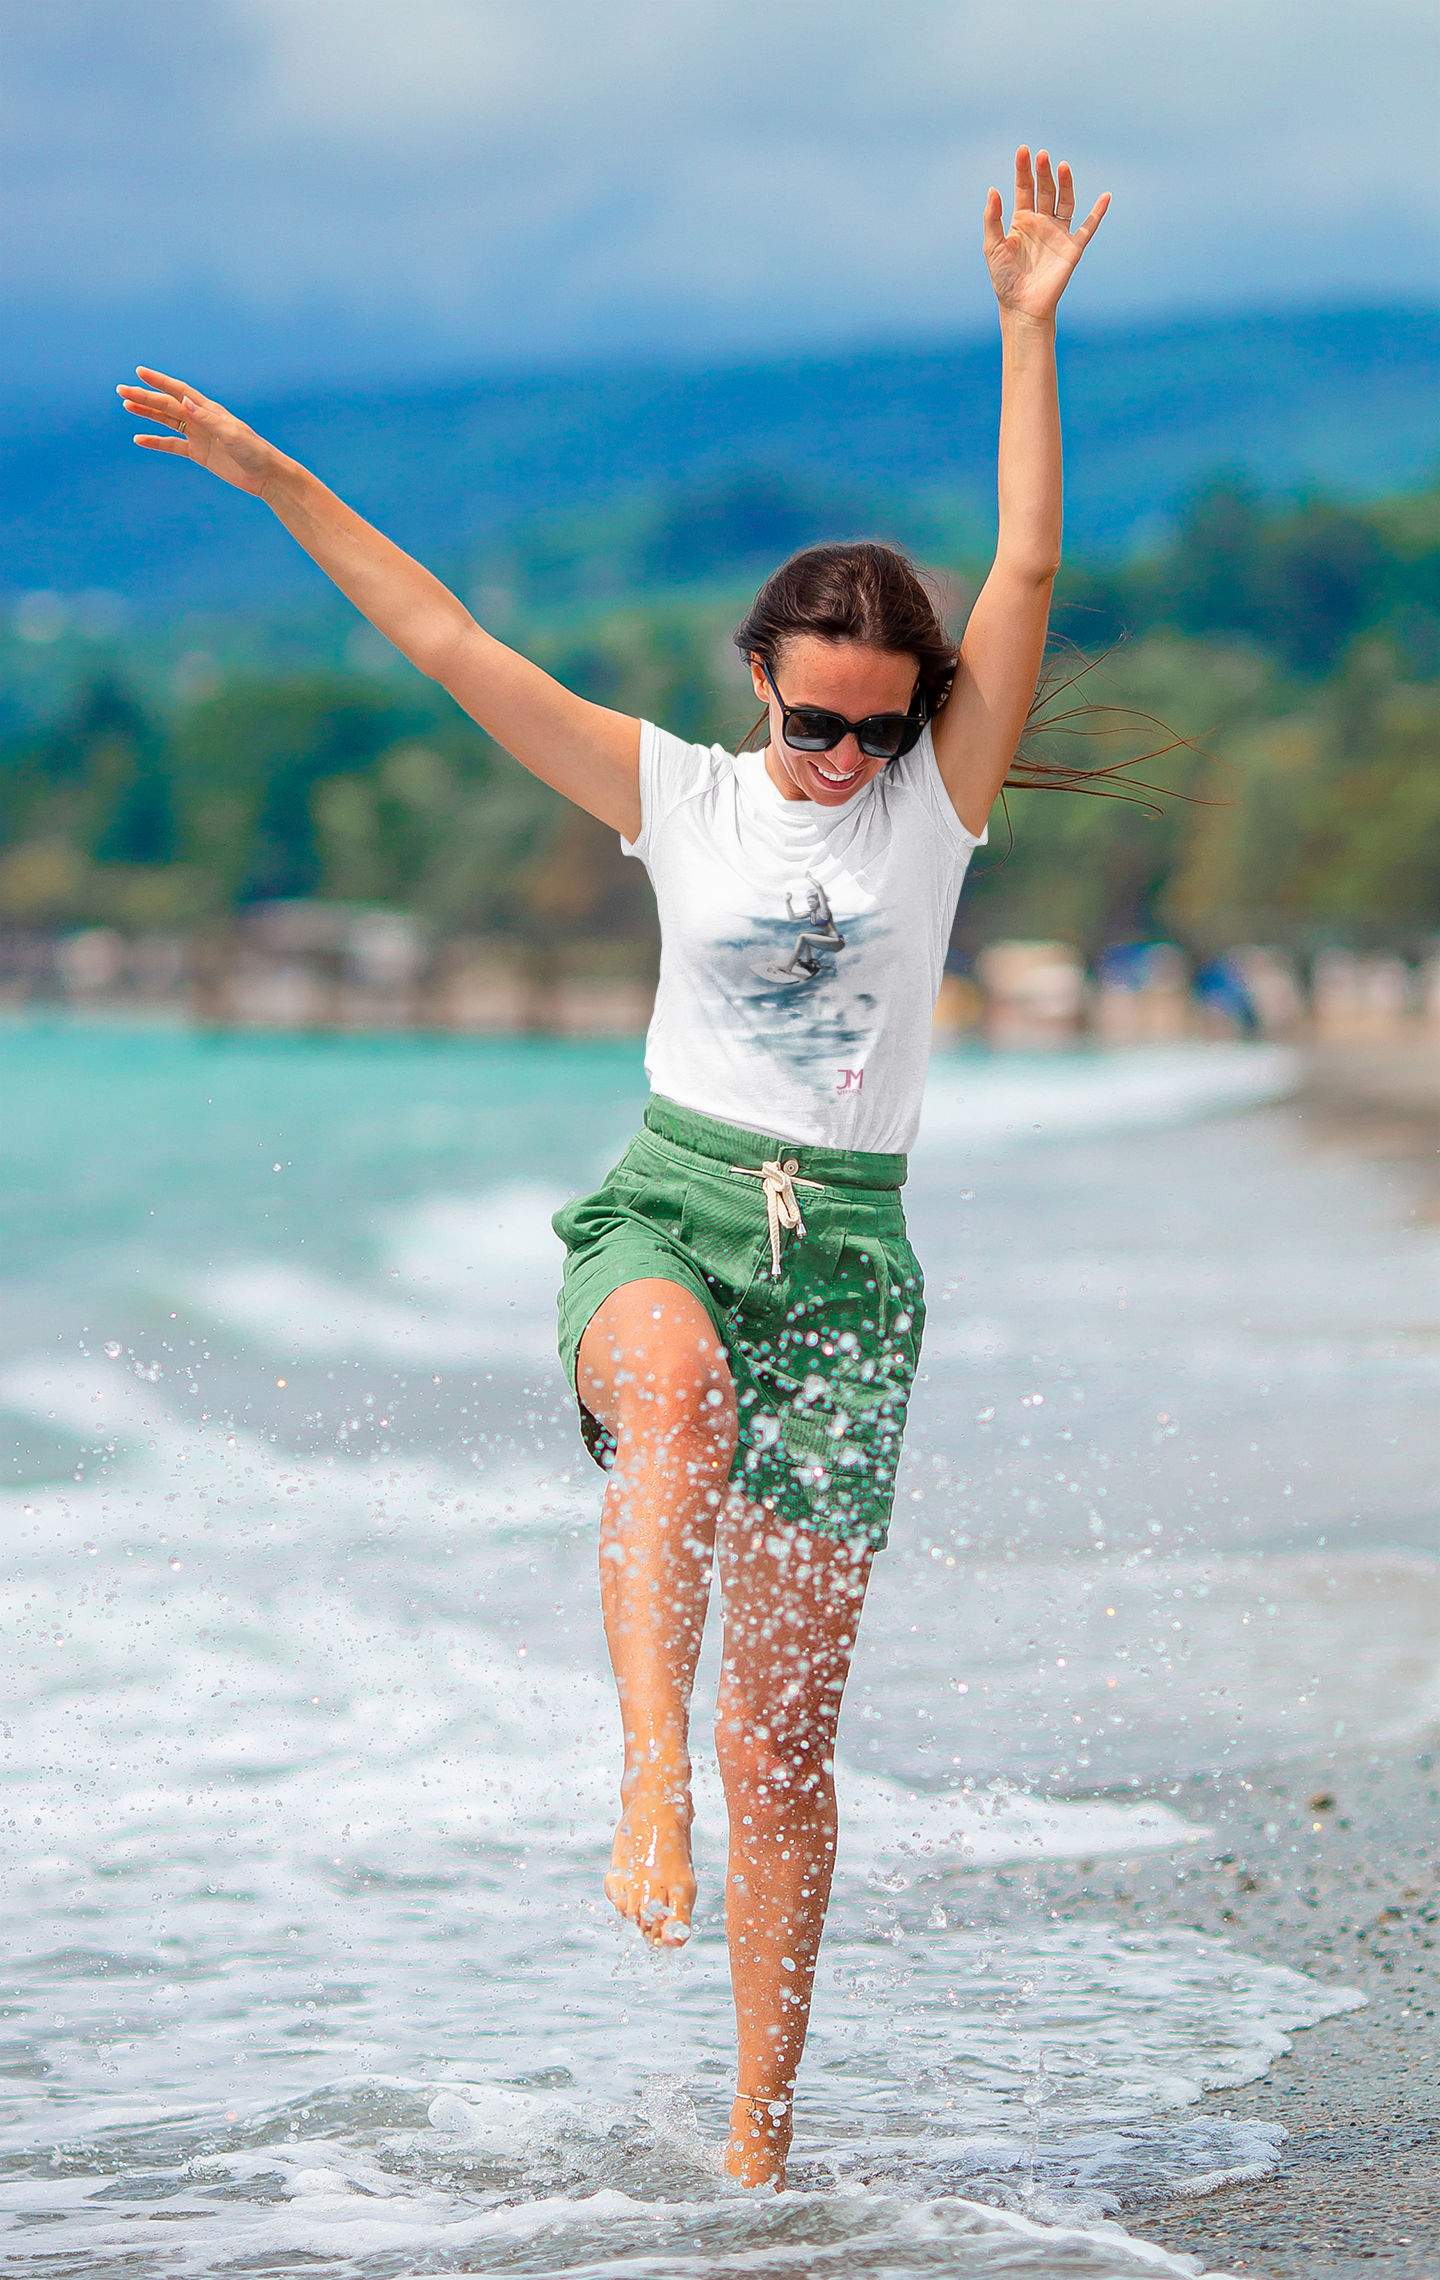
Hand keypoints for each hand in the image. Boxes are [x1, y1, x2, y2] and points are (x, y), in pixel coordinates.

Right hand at [116, 368, 281, 495]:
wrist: (265, 476)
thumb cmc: (254, 451)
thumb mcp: (230, 434)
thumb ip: (206, 418)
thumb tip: (183, 401)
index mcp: (210, 410)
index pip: (180, 391)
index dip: (160, 381)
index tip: (140, 372)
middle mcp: (201, 419)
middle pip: (168, 404)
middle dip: (145, 397)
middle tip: (121, 390)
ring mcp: (199, 436)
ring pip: (166, 421)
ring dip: (147, 413)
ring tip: (126, 406)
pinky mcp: (198, 453)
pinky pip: (172, 445)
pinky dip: (155, 442)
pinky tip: (139, 439)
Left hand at [983, 146, 1108, 322]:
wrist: (1022, 306)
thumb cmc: (1004, 279)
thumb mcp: (992, 246)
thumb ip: (992, 218)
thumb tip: (993, 189)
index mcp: (1022, 219)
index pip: (1024, 188)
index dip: (1023, 169)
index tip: (1023, 151)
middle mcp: (1042, 222)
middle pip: (1045, 189)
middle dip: (1043, 172)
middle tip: (1042, 155)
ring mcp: (1058, 233)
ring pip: (1066, 201)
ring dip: (1065, 184)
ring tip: (1062, 166)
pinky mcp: (1072, 247)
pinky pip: (1088, 227)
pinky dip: (1098, 212)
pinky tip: (1105, 197)